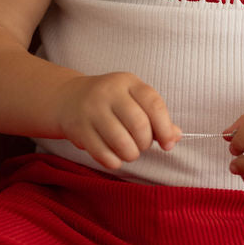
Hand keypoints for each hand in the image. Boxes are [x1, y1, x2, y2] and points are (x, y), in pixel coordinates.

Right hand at [55, 73, 180, 170]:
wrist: (67, 98)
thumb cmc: (110, 101)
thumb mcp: (133, 99)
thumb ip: (156, 116)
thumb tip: (176, 136)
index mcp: (128, 82)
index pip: (154, 104)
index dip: (165, 128)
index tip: (168, 144)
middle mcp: (108, 93)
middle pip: (139, 125)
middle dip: (145, 143)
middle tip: (141, 145)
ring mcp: (91, 110)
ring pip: (122, 142)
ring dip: (131, 154)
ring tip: (128, 152)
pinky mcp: (78, 129)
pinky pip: (103, 154)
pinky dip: (114, 162)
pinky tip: (114, 157)